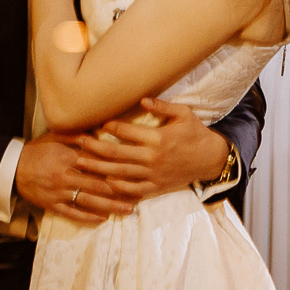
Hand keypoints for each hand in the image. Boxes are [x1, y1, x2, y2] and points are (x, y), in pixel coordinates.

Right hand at [14, 134, 130, 222]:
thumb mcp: (55, 137)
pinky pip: (73, 213)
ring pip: (89, 201)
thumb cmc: (36, 151)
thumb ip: (78, 136)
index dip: (117, 169)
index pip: (97, 164)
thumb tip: (101, 133)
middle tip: (140, 194)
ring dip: (110, 206)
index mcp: (68, 157)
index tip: (135, 171)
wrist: (12, 168)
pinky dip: (88, 217)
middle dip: (120, 191)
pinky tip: (103, 219)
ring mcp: (59, 192)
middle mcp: (66, 176)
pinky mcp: (52, 205)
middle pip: (98, 185)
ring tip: (128, 210)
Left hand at [75, 99, 230, 201]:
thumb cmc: (195, 134)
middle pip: (116, 153)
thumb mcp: (184, 114)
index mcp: (158, 138)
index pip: (127, 132)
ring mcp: (153, 175)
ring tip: (81, 163)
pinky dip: (116, 187)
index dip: (110, 127)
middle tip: (79, 142)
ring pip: (119, 173)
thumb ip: (162, 107)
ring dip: (98, 167)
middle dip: (94, 148)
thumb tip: (142, 99)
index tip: (98, 123)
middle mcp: (152, 158)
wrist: (210, 160)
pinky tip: (103, 182)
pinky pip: (132, 190)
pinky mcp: (155, 188)